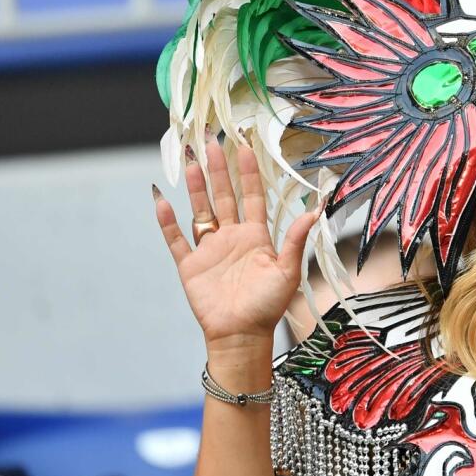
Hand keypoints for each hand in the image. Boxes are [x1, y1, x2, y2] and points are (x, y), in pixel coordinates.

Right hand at [154, 140, 317, 347]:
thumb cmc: (268, 306)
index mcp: (255, 236)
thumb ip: (295, 239)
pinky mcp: (190, 266)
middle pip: (223, 195)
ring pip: (200, 210)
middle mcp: (231, 237)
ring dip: (194, 187)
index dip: (247, 171)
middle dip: (217, 168)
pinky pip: (176, 239)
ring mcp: (209, 249)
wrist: (242, 336)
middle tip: (211, 138)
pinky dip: (167, 221)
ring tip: (189, 160)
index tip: (243, 144)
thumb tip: (315, 209)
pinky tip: (160, 200)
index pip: (251, 195)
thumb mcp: (287, 271)